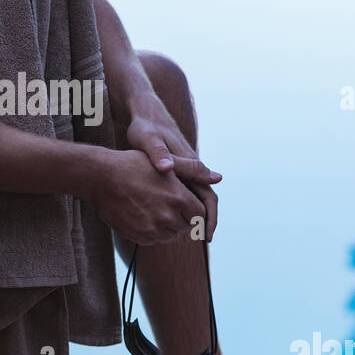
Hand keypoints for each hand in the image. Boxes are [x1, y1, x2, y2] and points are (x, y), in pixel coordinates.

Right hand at [88, 148, 214, 245]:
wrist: (100, 177)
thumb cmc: (133, 165)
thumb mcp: (165, 163)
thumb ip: (193, 170)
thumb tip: (218, 178)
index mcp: (178, 199)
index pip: (200, 215)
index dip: (196, 210)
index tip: (188, 205)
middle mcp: (167, 217)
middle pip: (187, 227)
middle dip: (183, 217)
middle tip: (170, 204)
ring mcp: (152, 229)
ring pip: (171, 235)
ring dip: (169, 226)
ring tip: (156, 208)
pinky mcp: (138, 236)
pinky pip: (154, 240)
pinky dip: (153, 232)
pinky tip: (144, 215)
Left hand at [125, 96, 220, 241]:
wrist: (146, 115)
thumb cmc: (146, 127)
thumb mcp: (148, 139)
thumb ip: (158, 154)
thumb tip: (167, 169)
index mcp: (189, 164)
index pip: (208, 196)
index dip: (209, 217)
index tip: (207, 235)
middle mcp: (190, 168)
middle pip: (205, 200)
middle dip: (205, 221)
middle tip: (201, 240)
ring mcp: (183, 170)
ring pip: (194, 197)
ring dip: (194, 215)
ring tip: (187, 234)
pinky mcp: (175, 171)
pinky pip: (184, 193)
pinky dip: (183, 208)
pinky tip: (172, 219)